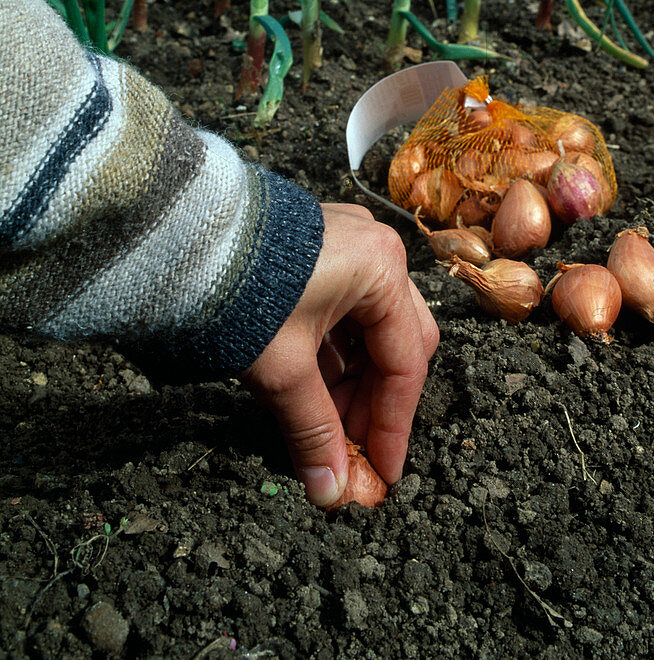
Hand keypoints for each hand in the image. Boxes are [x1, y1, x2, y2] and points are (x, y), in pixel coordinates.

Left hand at [239, 203, 438, 505]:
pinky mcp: (317, 248)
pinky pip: (344, 308)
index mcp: (382, 269)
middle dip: (373, 402)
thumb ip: (313, 431)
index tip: (382, 471)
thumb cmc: (236, 291)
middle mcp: (375, 248)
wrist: (175, 237)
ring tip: (323, 424)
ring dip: (352, 380)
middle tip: (349, 449)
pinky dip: (333, 352)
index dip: (392, 426)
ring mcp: (346, 242)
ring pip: (370, 327)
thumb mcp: (282, 370)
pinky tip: (310, 387)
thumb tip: (331, 490)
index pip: (404, 364)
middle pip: (397, 342)